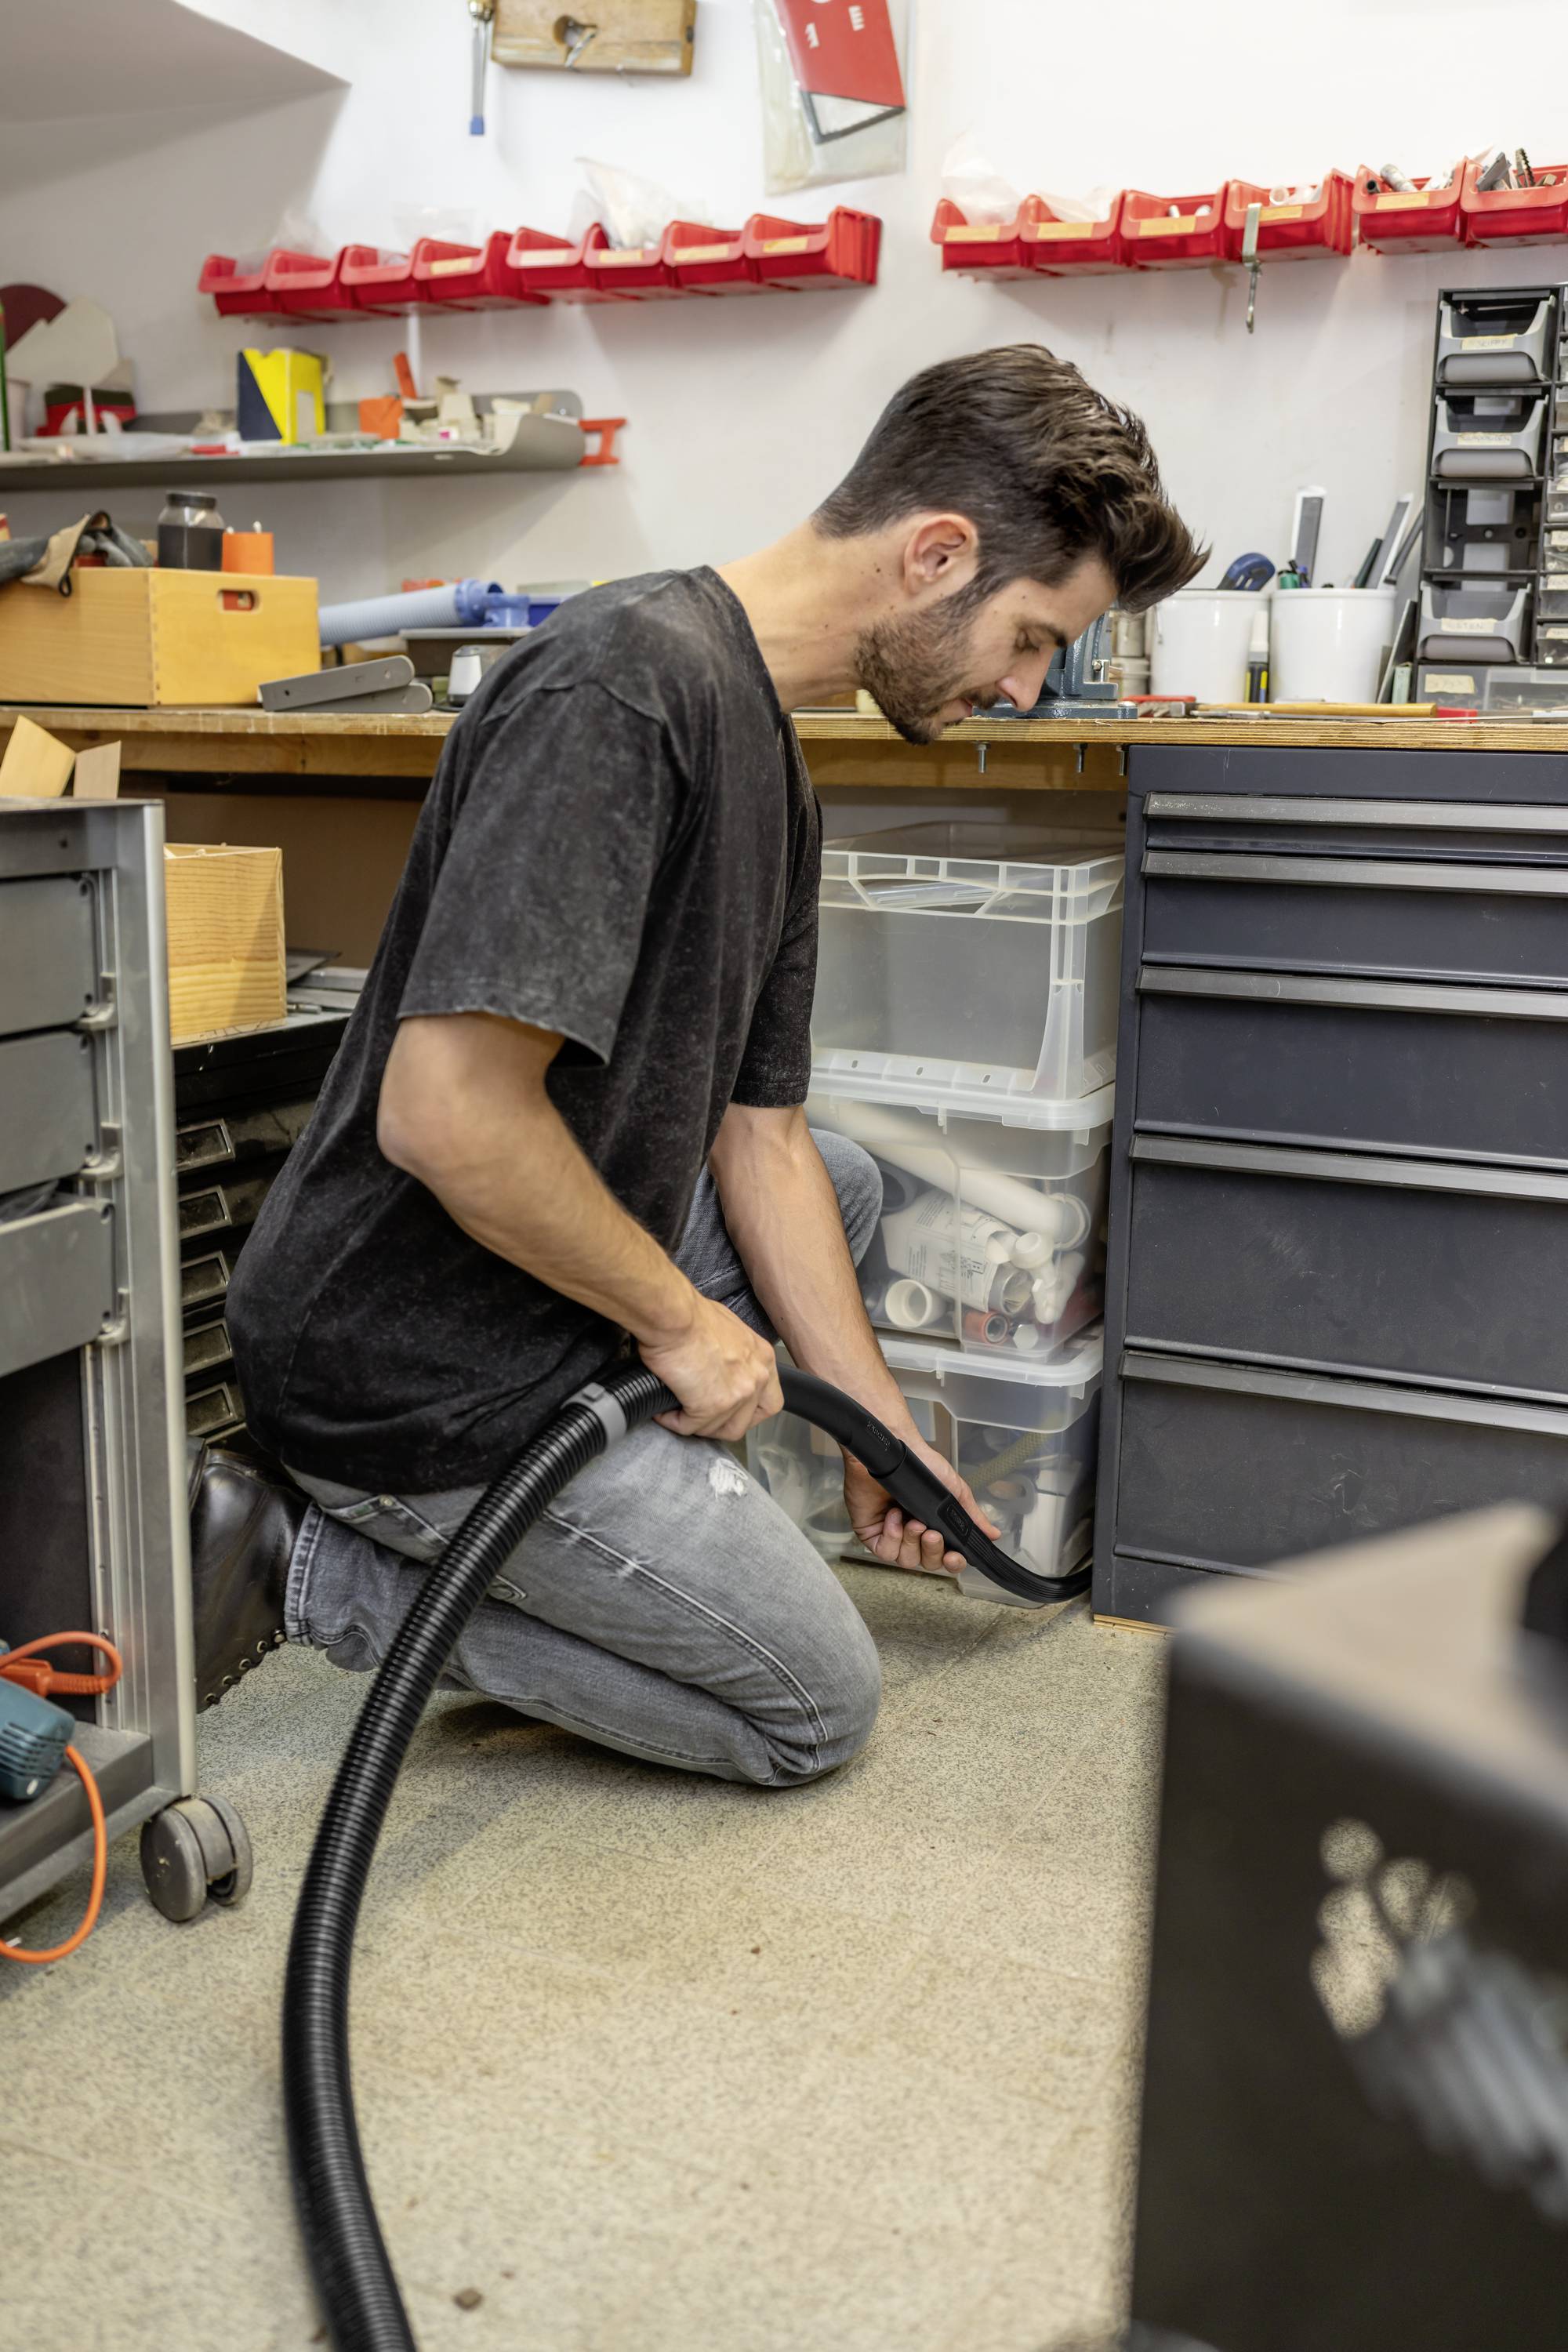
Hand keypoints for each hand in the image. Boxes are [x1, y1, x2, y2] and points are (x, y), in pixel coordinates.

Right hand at [643, 1291, 783, 1442]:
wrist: (674, 1317)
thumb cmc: (692, 1315)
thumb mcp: (729, 1329)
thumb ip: (735, 1354)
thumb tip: (720, 1367)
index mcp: (763, 1358)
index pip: (770, 1403)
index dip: (749, 1414)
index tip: (730, 1413)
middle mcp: (756, 1378)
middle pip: (745, 1423)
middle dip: (720, 1425)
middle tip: (700, 1418)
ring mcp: (737, 1395)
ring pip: (718, 1430)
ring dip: (696, 1426)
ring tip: (678, 1412)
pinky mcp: (711, 1406)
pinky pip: (690, 1427)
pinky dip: (674, 1422)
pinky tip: (664, 1412)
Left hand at [844, 1432, 1001, 1577]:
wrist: (896, 1450)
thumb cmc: (923, 1465)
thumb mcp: (955, 1492)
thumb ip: (972, 1516)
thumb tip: (994, 1534)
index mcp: (935, 1528)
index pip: (945, 1557)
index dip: (951, 1563)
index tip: (954, 1558)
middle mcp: (914, 1534)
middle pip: (927, 1562)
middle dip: (932, 1550)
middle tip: (932, 1533)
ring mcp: (892, 1534)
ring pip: (906, 1560)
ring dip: (912, 1542)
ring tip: (913, 1521)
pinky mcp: (871, 1532)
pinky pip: (884, 1551)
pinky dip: (891, 1537)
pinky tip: (894, 1516)